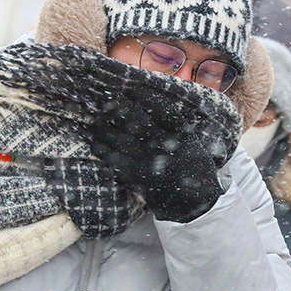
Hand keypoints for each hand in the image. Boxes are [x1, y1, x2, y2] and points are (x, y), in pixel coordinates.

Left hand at [88, 86, 223, 222]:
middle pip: (137, 122)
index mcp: (181, 134)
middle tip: (106, 104)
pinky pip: (115, 160)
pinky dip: (103, 150)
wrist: (195, 200)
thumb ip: (174, 126)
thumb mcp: (191, 141)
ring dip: (105, 129)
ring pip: (122, 139)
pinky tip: (95, 143)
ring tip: (95, 122)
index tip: (131, 90)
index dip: (144, 97)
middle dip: (119, 110)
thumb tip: (148, 103)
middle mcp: (165, 146)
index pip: (162, 109)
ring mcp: (150, 161)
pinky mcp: (137, 176)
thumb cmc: (191, 165)